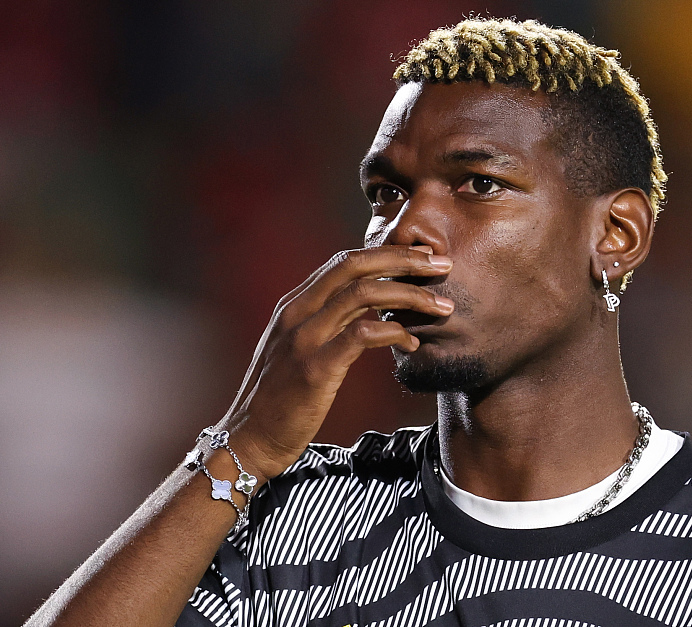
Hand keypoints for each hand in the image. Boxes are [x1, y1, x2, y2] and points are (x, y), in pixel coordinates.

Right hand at [219, 245, 453, 483]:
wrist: (249, 439)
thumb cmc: (278, 399)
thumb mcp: (296, 348)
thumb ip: (325, 322)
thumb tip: (365, 305)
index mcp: (294, 304)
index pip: (344, 261)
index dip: (386, 253)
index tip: (421, 257)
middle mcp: (296, 312)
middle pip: (355, 266)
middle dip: (404, 260)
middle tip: (442, 264)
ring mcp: (304, 338)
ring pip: (364, 294)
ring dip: (410, 295)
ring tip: (441, 306)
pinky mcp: (315, 368)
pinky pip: (362, 335)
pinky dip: (394, 332)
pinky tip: (412, 342)